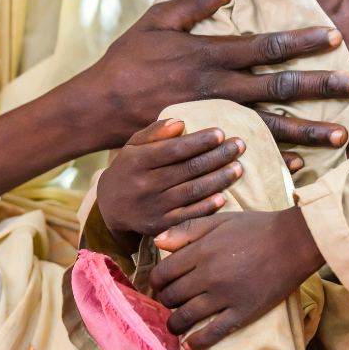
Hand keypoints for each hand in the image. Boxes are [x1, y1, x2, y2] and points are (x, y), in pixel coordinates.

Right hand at [76, 0, 348, 148]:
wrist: (98, 107)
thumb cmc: (128, 58)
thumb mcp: (159, 19)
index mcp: (210, 54)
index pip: (267, 46)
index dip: (303, 40)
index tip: (336, 36)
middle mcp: (218, 87)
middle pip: (280, 87)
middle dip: (323, 86)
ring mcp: (213, 118)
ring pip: (271, 126)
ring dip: (309, 130)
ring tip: (342, 132)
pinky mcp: (205, 140)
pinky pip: (248, 154)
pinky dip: (277, 161)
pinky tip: (303, 165)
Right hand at [96, 119, 245, 254]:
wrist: (109, 208)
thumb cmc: (128, 169)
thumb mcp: (133, 146)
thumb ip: (155, 133)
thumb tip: (180, 122)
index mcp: (138, 160)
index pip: (174, 149)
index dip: (199, 141)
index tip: (220, 133)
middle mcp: (145, 184)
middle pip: (188, 169)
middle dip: (217, 156)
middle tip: (239, 146)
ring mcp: (153, 207)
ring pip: (192, 191)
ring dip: (218, 179)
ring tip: (238, 168)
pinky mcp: (160, 226)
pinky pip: (188, 216)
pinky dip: (206, 207)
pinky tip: (223, 196)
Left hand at [149, 207, 323, 349]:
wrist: (293, 242)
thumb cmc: (256, 227)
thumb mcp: (219, 220)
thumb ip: (187, 230)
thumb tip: (157, 243)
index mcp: (201, 250)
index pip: (163, 273)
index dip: (156, 281)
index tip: (159, 284)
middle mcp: (208, 275)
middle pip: (172, 296)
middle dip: (165, 301)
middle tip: (169, 301)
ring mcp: (225, 296)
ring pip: (186, 316)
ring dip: (175, 323)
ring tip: (175, 324)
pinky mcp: (243, 313)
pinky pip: (214, 333)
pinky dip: (198, 341)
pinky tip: (190, 343)